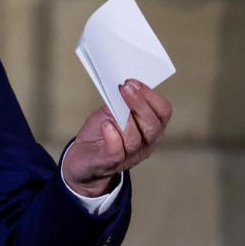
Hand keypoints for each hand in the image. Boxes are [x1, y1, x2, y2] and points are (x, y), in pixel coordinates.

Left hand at [62, 79, 172, 196]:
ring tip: (115, 103)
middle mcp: (145, 144)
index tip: (133, 82)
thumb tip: (124, 85)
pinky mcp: (110, 163)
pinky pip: (116, 151)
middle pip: (153, 125)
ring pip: (135, 138)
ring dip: (126, 119)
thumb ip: (119, 102)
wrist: (82, 159)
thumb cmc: (100, 134)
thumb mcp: (110, 113)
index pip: (163, 112)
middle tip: (125, 88)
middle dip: (139, 104)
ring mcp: (129, 156)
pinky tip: (107, 125)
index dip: (151, 96)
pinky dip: (113, 137)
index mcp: (150, 129)